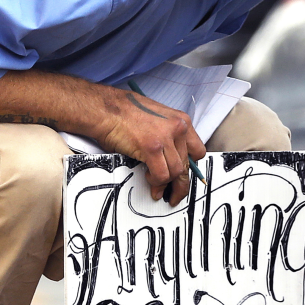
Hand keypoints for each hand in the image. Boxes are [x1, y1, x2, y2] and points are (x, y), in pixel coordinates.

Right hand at [84, 85, 205, 205]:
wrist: (107, 109)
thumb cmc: (127, 113)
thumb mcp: (158, 119)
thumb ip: (169, 136)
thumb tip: (172, 159)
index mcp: (181, 120)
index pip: (197, 151)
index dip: (190, 167)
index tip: (183, 177)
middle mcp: (178, 128)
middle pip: (187, 165)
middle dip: (180, 184)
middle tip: (173, 195)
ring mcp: (166, 137)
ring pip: (175, 172)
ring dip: (164, 183)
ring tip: (154, 186)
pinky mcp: (152, 148)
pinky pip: (162, 175)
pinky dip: (155, 181)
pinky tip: (147, 176)